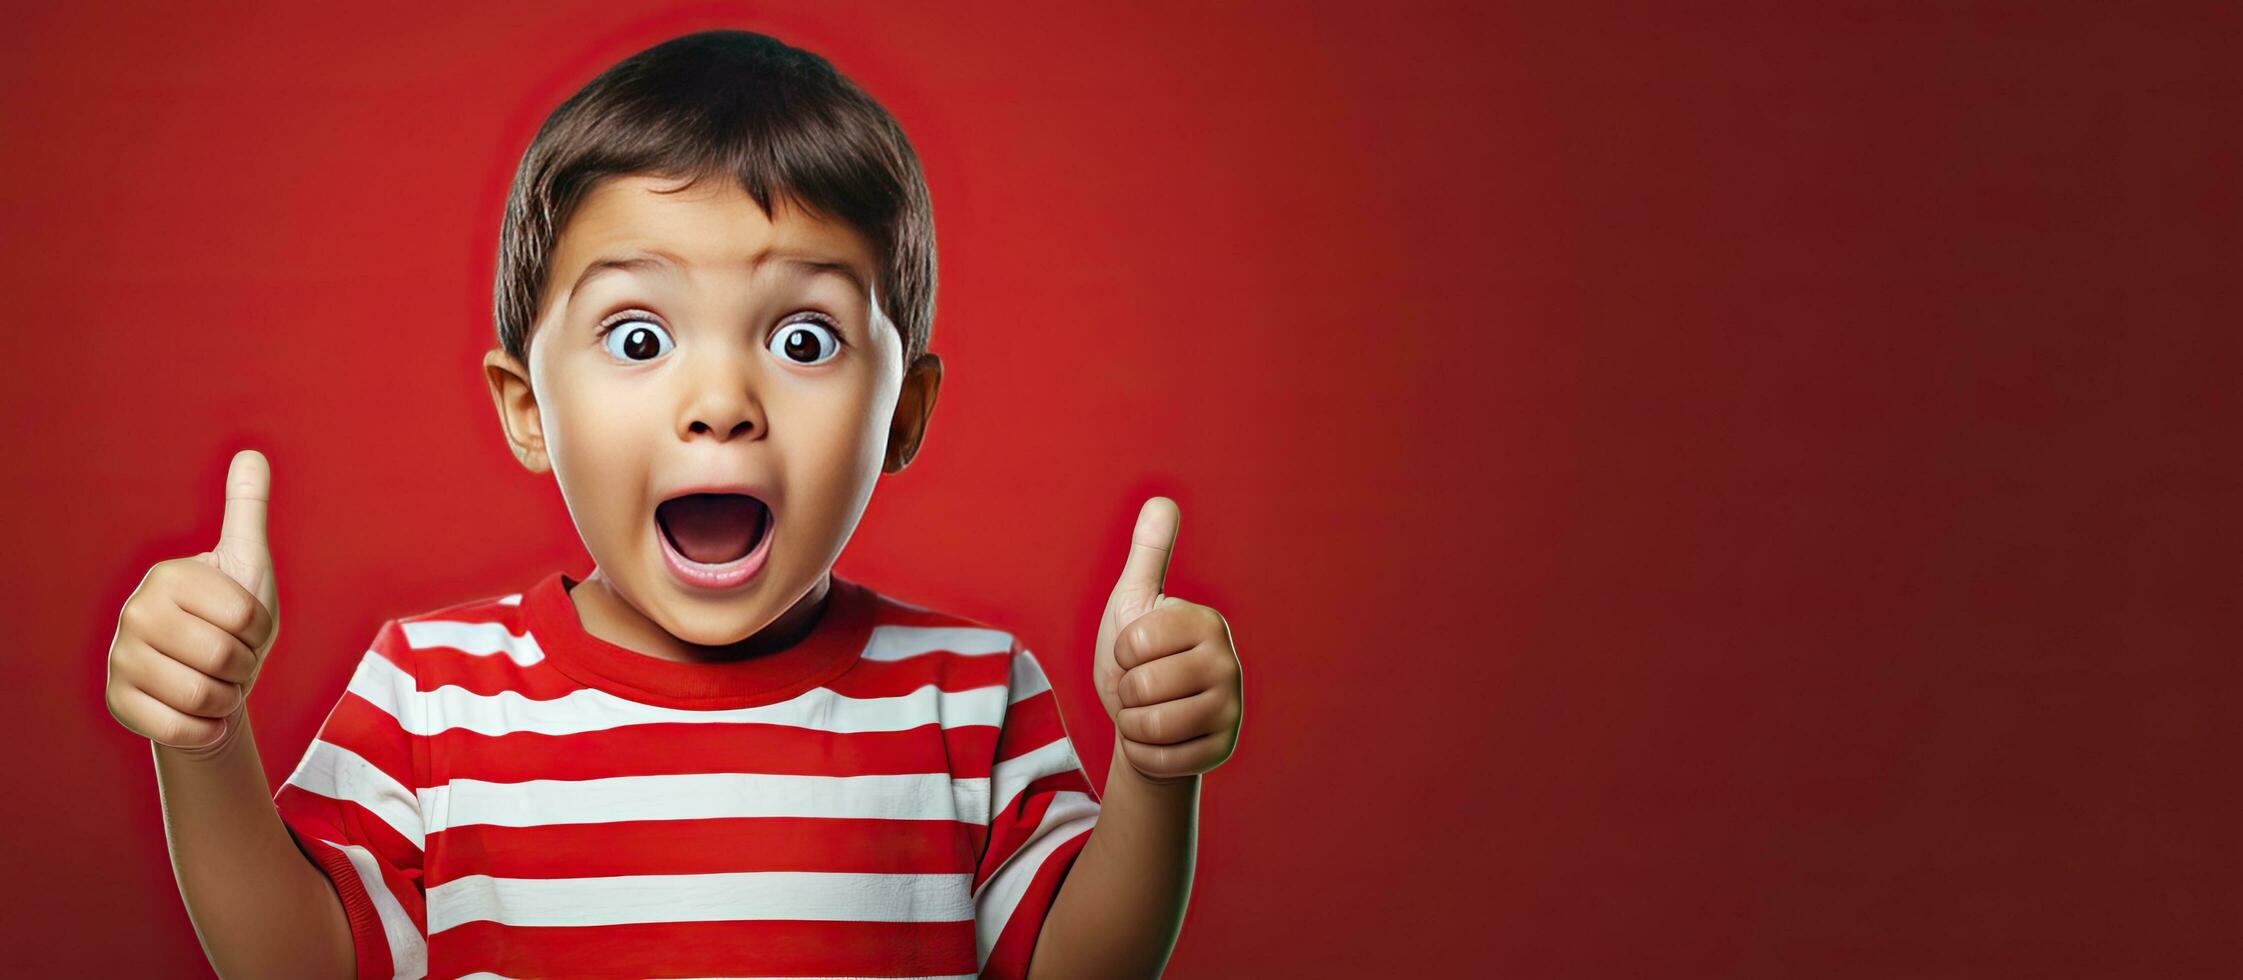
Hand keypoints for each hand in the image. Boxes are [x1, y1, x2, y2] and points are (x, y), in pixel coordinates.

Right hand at [105, 449, 279, 755]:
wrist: (211, 678)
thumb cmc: (233, 617)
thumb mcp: (247, 563)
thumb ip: (247, 510)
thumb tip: (251, 453)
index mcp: (169, 576)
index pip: (246, 616)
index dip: (261, 630)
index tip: (244, 625)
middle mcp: (135, 613)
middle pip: (224, 657)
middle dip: (245, 667)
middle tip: (232, 659)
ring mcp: (121, 659)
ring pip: (204, 695)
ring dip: (227, 698)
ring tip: (217, 681)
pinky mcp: (119, 703)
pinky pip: (182, 729)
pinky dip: (208, 728)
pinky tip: (203, 713)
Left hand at [1093, 497, 1241, 782]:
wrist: (1146, 722)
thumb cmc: (1138, 658)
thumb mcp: (1134, 602)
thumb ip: (1148, 553)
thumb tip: (1162, 500)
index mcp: (1205, 621)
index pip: (1134, 642)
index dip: (1121, 652)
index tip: (1137, 652)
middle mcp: (1227, 663)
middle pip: (1142, 686)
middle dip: (1126, 693)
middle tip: (1144, 687)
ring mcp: (1230, 709)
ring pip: (1151, 726)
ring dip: (1134, 724)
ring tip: (1149, 711)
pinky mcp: (1222, 750)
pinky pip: (1160, 759)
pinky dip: (1145, 754)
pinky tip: (1160, 740)